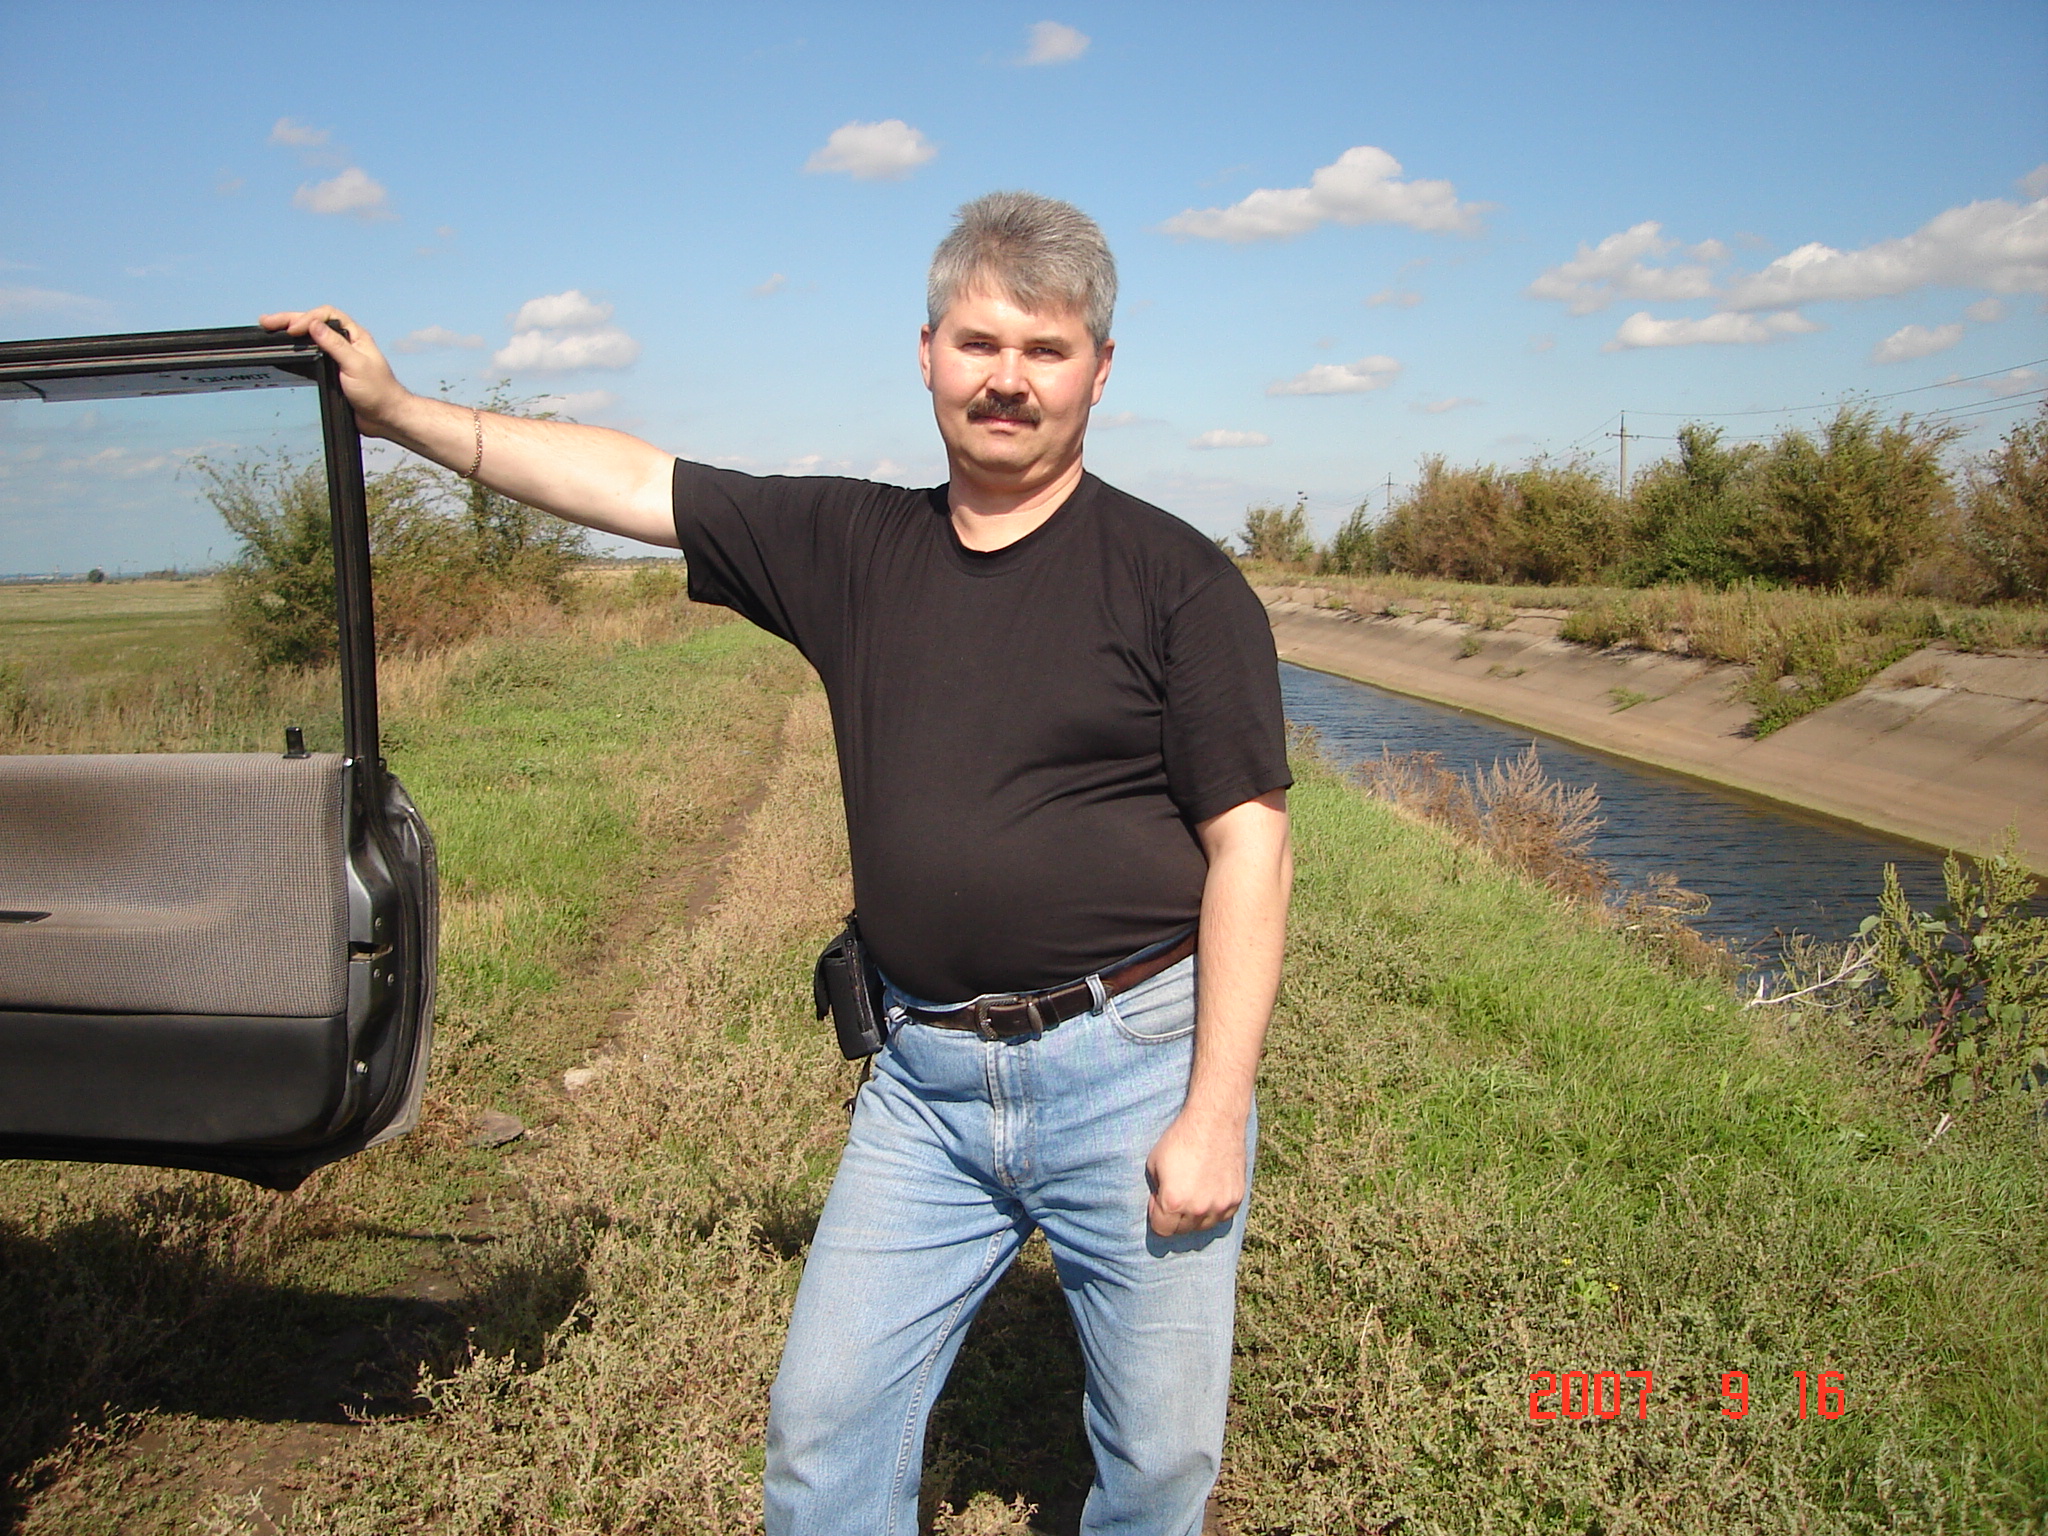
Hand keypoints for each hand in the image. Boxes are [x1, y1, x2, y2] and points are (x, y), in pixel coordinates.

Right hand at [258, 306, 410, 438]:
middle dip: (289, 321)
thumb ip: (335, 345)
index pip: (326, 316)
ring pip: (310, 338)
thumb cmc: (379, 392)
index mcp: (355, 336)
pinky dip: (297, 350)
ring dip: (290, 333)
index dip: (307, 318)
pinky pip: (311, 355)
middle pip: (314, 324)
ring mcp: (338, 356)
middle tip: (266, 322)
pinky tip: (285, 350)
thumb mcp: (356, 366)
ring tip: (270, 331)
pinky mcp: (333, 371)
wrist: (386, 417)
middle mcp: (346, 343)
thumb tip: (313, 325)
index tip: (293, 330)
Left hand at [1145, 1110, 1245, 1236]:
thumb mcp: (1154, 1164)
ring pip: (1203, 1226)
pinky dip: (1214, 1210)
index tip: (1158, 1199)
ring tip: (1193, 1193)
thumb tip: (1160, 1205)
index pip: (1162, 1230)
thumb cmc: (1180, 1139)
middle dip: (1174, 1217)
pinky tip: (1208, 1191)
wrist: (1214, 1121)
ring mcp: (1220, 1206)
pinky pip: (1221, 1216)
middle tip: (1175, 1195)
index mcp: (1174, 1202)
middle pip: (1182, 1230)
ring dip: (1195, 1216)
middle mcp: (1198, 1209)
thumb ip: (1157, 1190)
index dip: (1156, 1215)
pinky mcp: (1236, 1198)